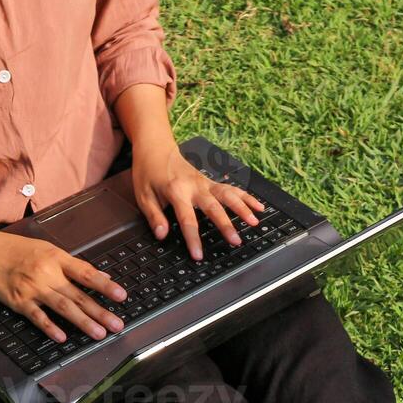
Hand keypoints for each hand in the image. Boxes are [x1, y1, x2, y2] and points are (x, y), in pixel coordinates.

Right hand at [0, 230, 126, 343]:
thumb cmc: (18, 250)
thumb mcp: (48, 250)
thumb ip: (75, 265)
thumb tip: (102, 276)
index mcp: (57, 258)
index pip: (86, 273)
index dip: (105, 285)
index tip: (121, 296)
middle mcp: (47, 273)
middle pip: (78, 295)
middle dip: (100, 312)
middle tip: (117, 325)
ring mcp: (33, 288)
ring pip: (62, 307)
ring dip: (82, 322)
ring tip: (99, 334)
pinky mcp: (18, 301)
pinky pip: (37, 316)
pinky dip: (49, 327)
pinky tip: (62, 337)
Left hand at [131, 142, 264, 260]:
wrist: (156, 147)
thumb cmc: (148, 172)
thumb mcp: (143, 196)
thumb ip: (154, 217)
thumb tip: (162, 235)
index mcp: (176, 191)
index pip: (187, 219)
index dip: (193, 239)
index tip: (199, 255)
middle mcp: (194, 186)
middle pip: (214, 208)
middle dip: (226, 225)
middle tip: (236, 241)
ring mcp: (205, 183)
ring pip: (228, 195)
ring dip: (242, 208)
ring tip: (254, 223)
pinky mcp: (211, 181)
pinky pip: (231, 189)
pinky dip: (246, 197)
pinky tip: (259, 207)